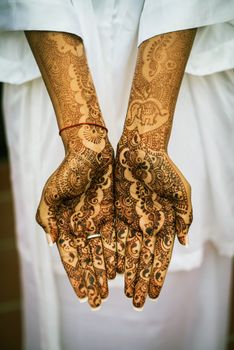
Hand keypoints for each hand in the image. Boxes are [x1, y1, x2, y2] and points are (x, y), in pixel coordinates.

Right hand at [36, 126, 115, 307]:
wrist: (91, 150)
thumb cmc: (68, 169)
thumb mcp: (51, 193)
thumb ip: (47, 219)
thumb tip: (52, 244)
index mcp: (64, 225)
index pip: (71, 258)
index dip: (76, 277)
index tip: (82, 297)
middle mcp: (81, 227)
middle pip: (88, 260)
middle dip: (93, 281)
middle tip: (98, 302)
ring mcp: (97, 221)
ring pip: (104, 251)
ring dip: (107, 271)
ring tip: (114, 291)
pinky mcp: (113, 212)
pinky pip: (117, 236)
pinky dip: (119, 252)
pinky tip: (124, 268)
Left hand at [115, 134, 191, 307]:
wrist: (140, 148)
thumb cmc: (164, 168)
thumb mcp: (181, 192)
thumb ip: (185, 217)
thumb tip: (183, 242)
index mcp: (165, 223)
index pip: (161, 257)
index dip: (156, 276)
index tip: (152, 295)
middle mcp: (148, 225)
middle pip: (143, 259)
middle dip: (140, 280)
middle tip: (136, 303)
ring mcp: (132, 220)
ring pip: (128, 252)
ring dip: (126, 272)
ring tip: (122, 292)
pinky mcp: (117, 212)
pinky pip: (114, 237)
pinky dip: (112, 253)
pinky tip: (110, 269)